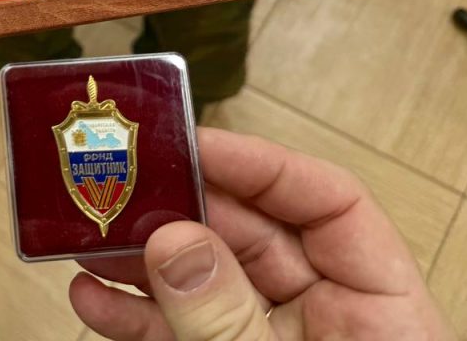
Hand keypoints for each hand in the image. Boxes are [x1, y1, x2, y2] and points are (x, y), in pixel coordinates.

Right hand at [70, 128, 454, 339]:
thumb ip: (227, 320)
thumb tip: (175, 240)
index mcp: (381, 316)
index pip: (328, 206)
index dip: (259, 164)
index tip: (190, 145)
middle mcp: (328, 323)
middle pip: (251, 236)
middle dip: (179, 209)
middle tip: (115, 184)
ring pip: (201, 280)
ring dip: (139, 259)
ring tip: (85, 238)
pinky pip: (178, 334)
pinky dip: (133, 317)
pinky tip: (91, 302)